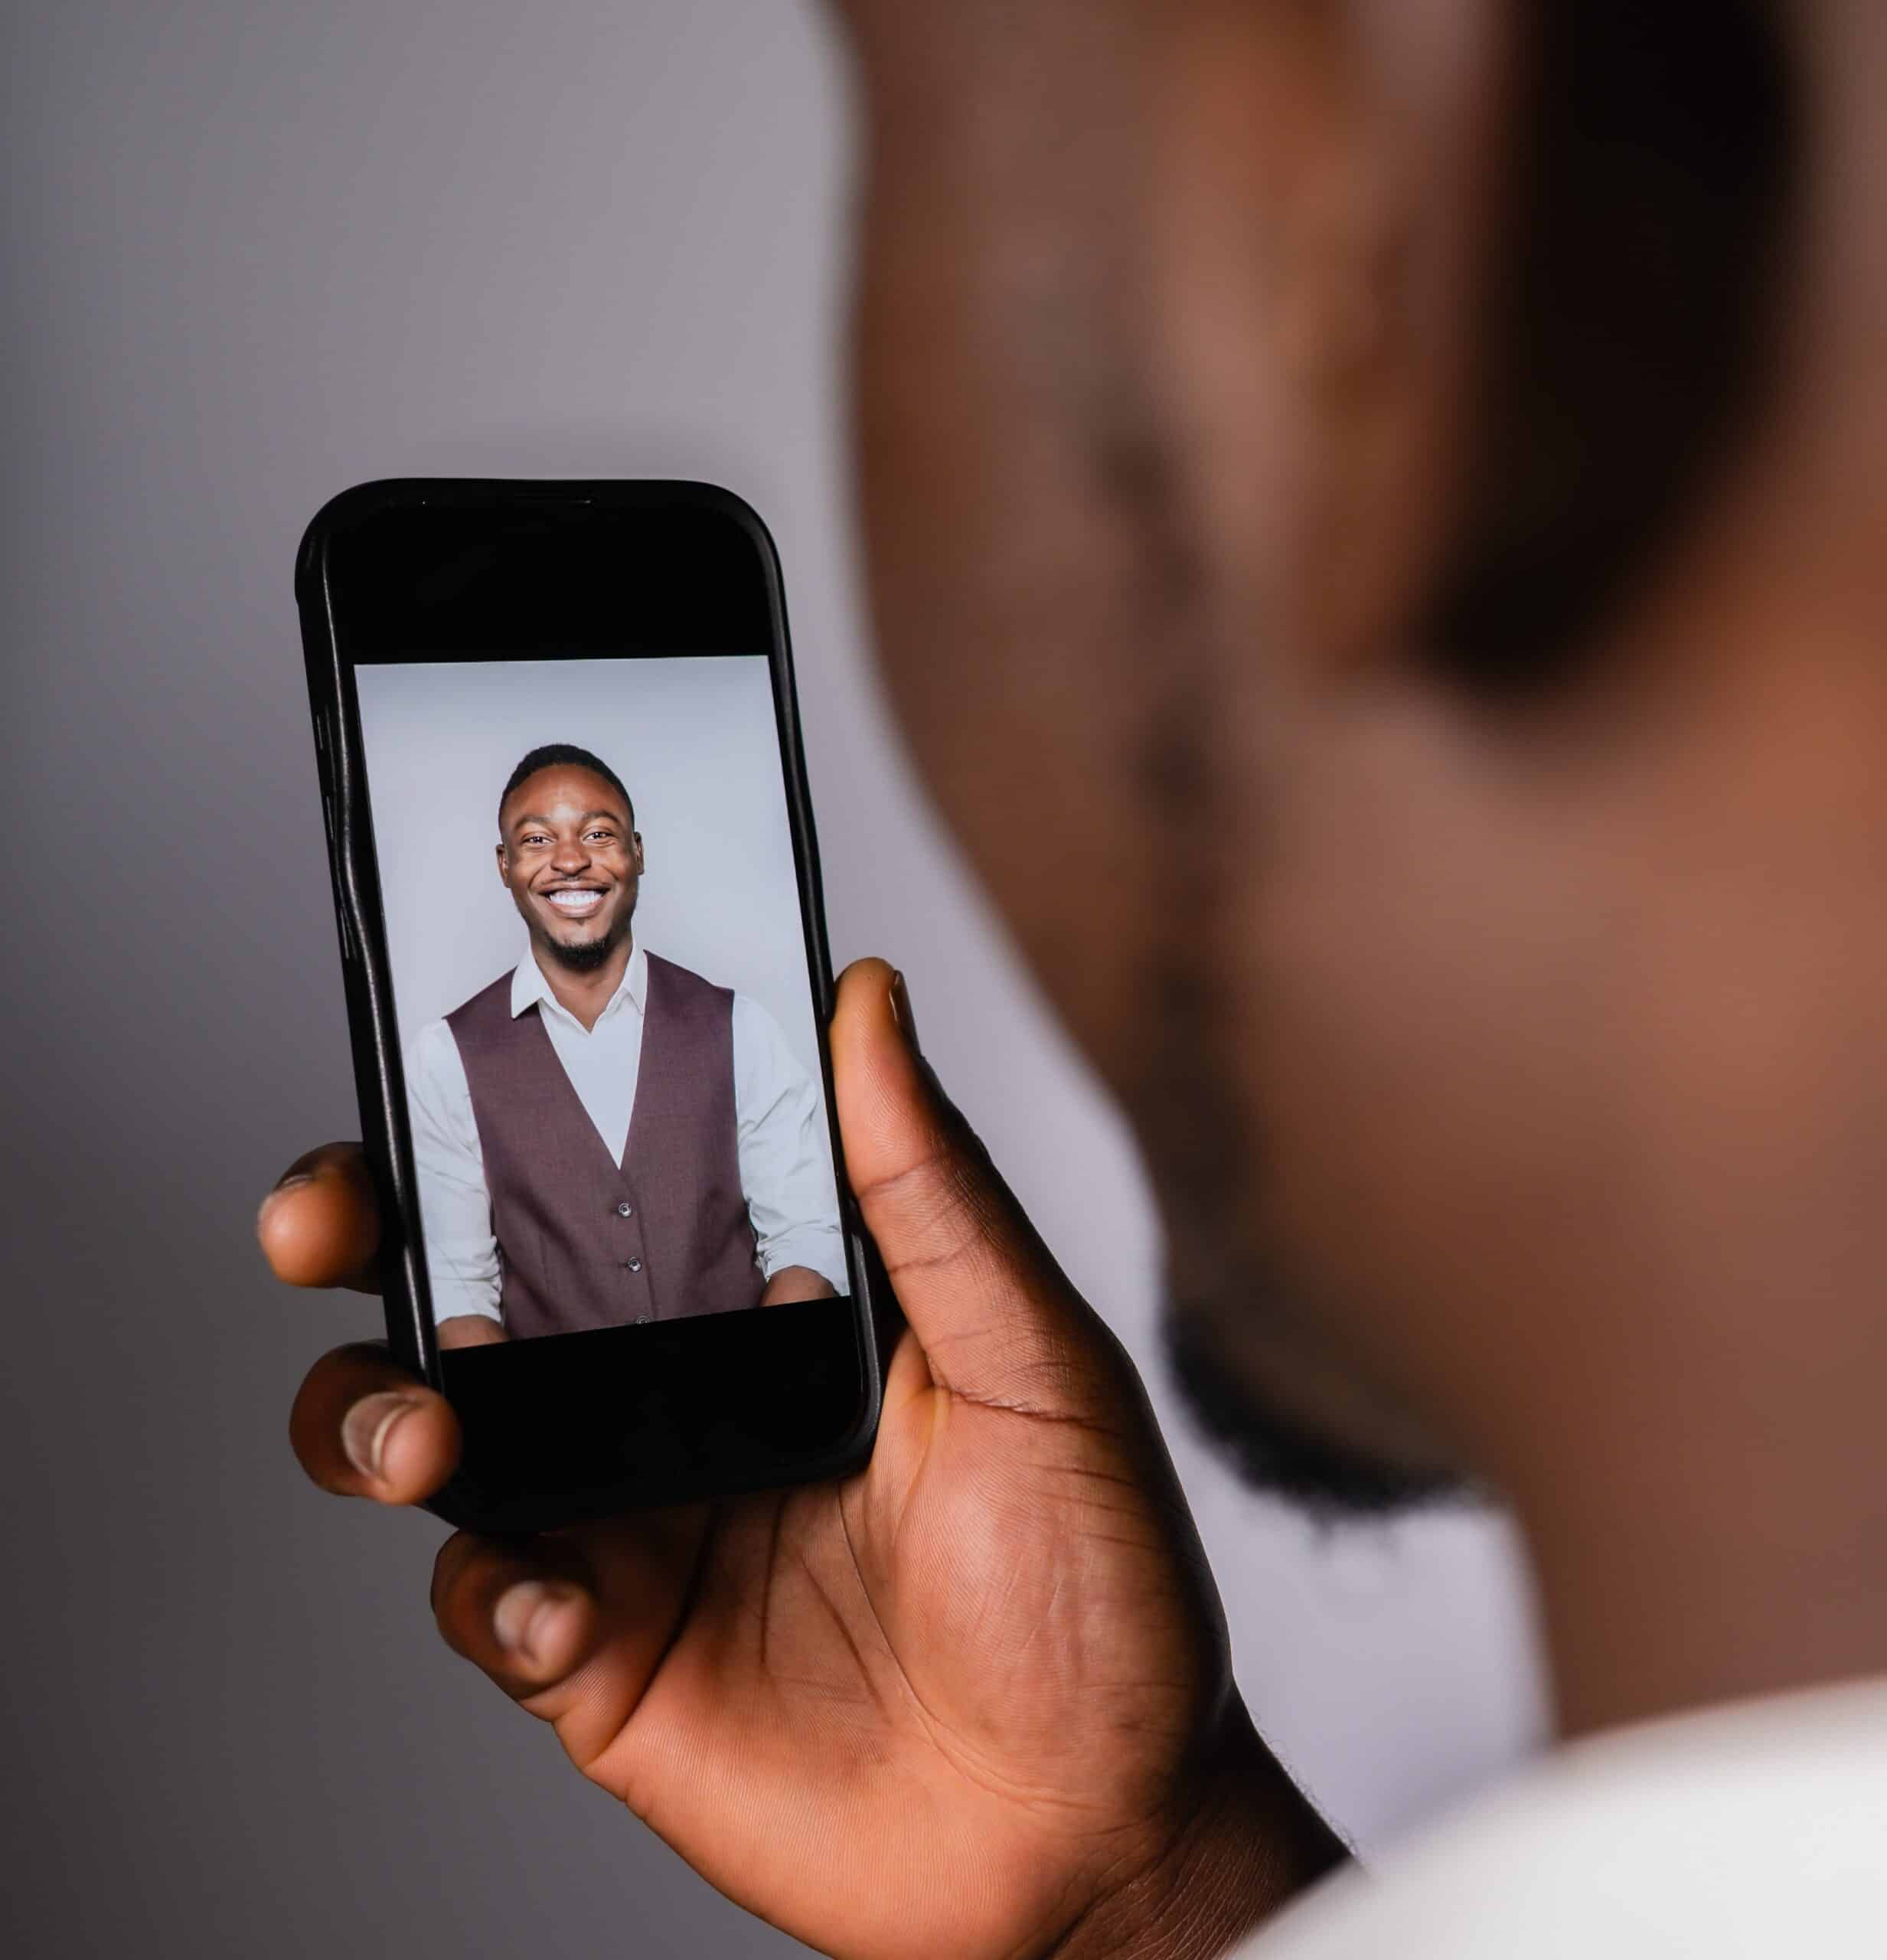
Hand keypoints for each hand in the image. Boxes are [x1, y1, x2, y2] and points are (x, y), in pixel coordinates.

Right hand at [260, 959, 1339, 1959]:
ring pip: (439, 1430)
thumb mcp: (1034, 1364)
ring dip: (377, 1411)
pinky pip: (484, 1600)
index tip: (442, 1040)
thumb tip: (871, 1000)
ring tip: (425, 1433)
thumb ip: (933, 1191)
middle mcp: (684, 1390)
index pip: (622, 1164)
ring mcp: (634, 1521)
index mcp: (776, 1293)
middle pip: (485, 1282)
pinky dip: (485, 1592)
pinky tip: (554, 1606)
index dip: (518, 1101)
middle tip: (331, 1218)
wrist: (1091, 1835)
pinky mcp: (604, 1656)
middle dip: (375, 1230)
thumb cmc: (1094, 1586)